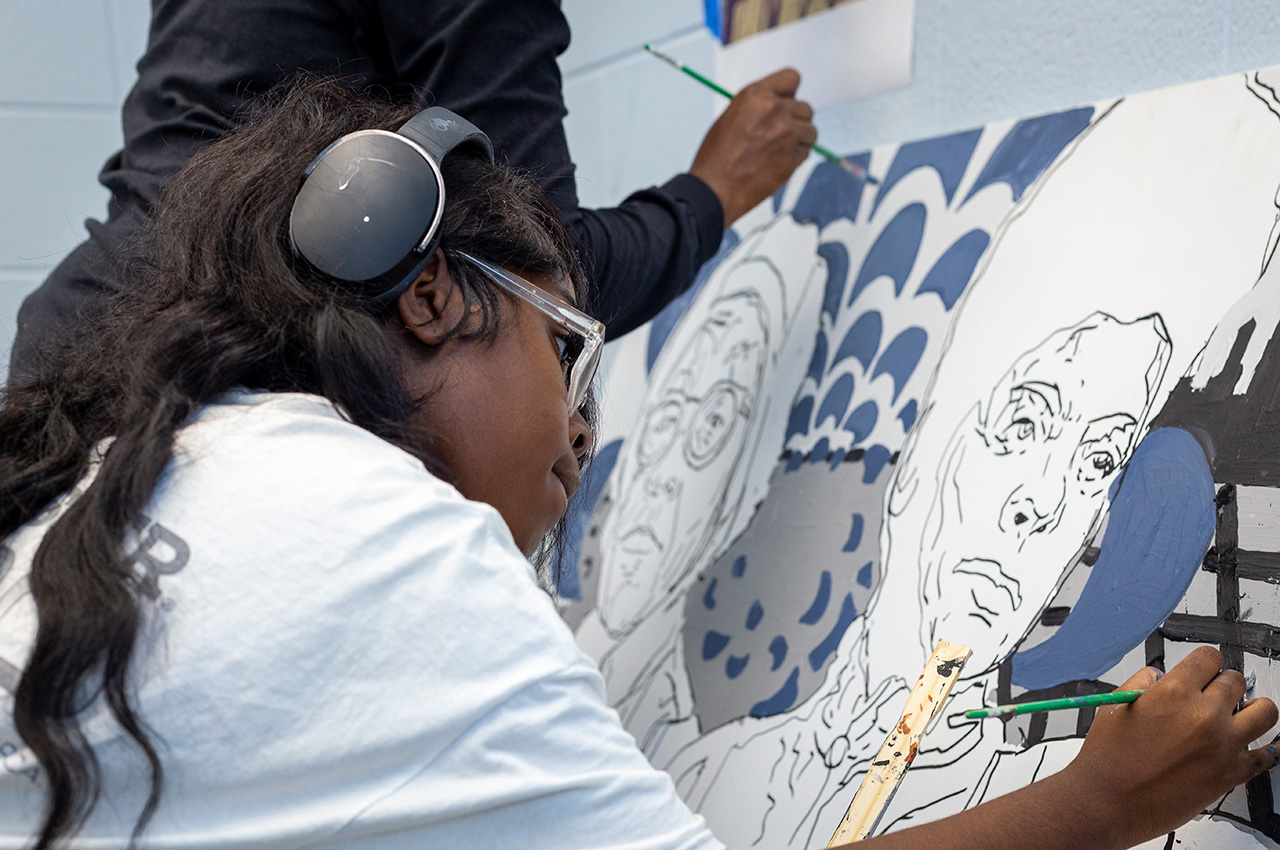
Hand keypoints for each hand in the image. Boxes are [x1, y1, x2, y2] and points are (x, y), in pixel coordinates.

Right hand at [689, 68, 817, 226]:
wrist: (715, 189)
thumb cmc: (717, 157)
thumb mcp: (732, 116)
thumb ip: (759, 106)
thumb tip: (781, 105)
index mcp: (756, 95)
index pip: (791, 78)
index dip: (789, 93)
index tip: (785, 102)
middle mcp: (775, 110)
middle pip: (805, 108)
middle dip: (794, 120)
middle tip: (778, 134)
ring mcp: (786, 134)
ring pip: (810, 131)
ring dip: (798, 140)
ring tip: (777, 150)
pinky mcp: (792, 157)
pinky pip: (806, 152)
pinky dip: (795, 157)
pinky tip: (776, 163)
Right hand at [1058, 647, 1278, 846]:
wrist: (1108, 802)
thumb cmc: (1107, 759)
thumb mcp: (1116, 706)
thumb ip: (1142, 683)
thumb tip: (1159, 677)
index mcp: (1172, 692)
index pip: (1209, 658)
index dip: (1205, 663)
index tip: (1203, 671)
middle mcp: (1202, 715)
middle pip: (1236, 681)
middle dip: (1223, 685)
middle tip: (1212, 697)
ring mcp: (1221, 745)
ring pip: (1265, 713)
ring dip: (1253, 709)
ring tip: (1241, 715)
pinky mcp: (1229, 775)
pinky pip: (1265, 757)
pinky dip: (1263, 750)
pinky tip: (1251, 747)